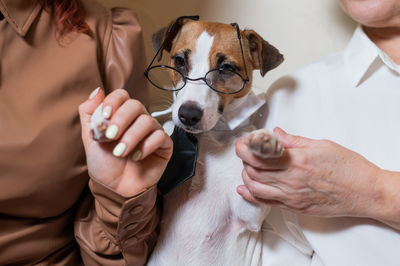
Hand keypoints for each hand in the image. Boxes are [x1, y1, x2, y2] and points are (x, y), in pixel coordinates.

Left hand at [79, 88, 172, 196]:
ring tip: (120, 153)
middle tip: (111, 136)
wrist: (116, 188)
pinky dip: (146, 146)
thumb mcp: (90, 138)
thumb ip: (90, 113)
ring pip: (147, 121)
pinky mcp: (164, 145)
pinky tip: (137, 157)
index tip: (105, 116)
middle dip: (121, 120)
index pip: (122, 95)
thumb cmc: (105, 164)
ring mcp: (152, 132)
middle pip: (136, 105)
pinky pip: (160, 136)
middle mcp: (138, 120)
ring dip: (131, 137)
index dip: (113, 102)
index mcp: (121, 115)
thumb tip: (97, 90)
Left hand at [235, 127, 382, 217]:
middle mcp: (291, 179)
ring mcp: (291, 196)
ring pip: (255, 186)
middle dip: (243, 158)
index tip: (242, 142)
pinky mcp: (294, 207)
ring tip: (247, 166)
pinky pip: (266, 202)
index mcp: (296, 160)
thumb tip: (275, 133)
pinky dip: (251, 195)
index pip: (259, 153)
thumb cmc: (348, 168)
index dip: (245, 147)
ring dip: (245, 175)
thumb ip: (293, 140)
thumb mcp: (321, 145)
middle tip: (244, 151)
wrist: (365, 192)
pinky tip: (244, 189)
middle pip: (253, 169)